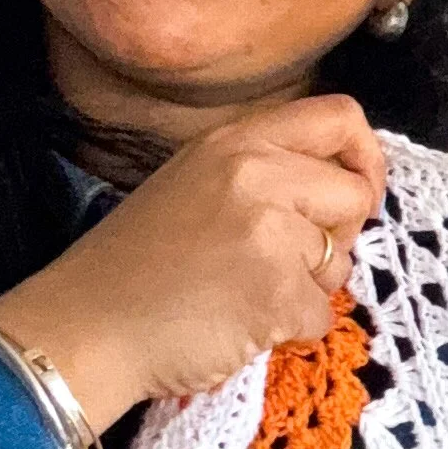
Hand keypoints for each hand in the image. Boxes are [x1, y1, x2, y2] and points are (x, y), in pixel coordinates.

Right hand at [0, 97, 386, 431]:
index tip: (354, 192)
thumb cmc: (136, 265)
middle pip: (355, 194)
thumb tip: (341, 185)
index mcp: (236, 141)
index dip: (365, 157)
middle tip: (283, 259)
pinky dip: (289, 331)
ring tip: (243, 291)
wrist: (82, 328)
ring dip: (308, 288)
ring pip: (342, 260)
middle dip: (337, 235)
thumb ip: (265, 170)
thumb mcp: (195, 183)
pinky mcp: (275, 293)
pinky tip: (237, 325)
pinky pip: (321, 316)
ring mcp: (268, 233)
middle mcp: (256, 174)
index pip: (340, 117)